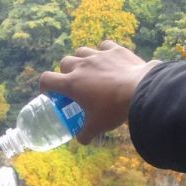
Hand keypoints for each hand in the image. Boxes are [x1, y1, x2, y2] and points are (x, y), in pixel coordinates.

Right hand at [40, 41, 159, 144]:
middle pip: (64, 62)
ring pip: (82, 51)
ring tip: (90, 70)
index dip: (45, 86)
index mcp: (72, 84)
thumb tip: (81, 139)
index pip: (47, 79)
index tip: (51, 93)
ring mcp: (98, 55)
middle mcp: (81, 65)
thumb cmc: (114, 110)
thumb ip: (84, 134)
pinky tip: (107, 60)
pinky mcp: (115, 50)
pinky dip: (103, 52)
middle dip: (65, 72)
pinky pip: (103, 46)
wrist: (140, 92)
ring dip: (82, 59)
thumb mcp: (97, 126)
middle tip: (74, 84)